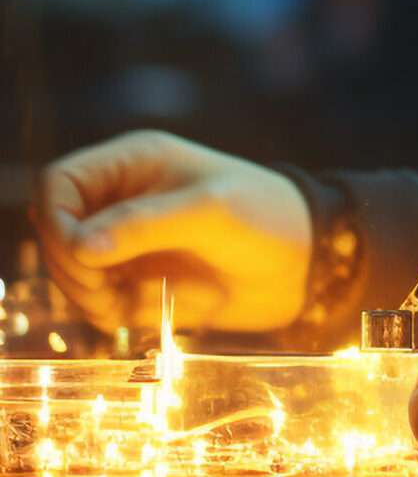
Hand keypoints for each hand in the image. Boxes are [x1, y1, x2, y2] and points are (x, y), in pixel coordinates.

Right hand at [33, 130, 311, 334]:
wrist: (305, 263)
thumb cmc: (267, 218)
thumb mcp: (209, 212)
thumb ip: (144, 224)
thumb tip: (78, 245)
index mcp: (134, 163)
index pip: (57, 185)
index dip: (56, 223)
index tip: (85, 257)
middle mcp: (122, 199)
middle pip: (54, 237)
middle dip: (80, 272)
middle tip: (118, 291)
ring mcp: (128, 241)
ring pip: (74, 278)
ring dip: (107, 298)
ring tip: (163, 294)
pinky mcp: (140, 279)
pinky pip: (102, 305)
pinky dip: (128, 313)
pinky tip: (173, 302)